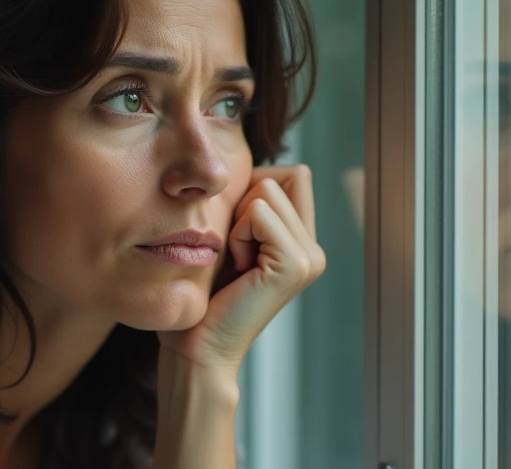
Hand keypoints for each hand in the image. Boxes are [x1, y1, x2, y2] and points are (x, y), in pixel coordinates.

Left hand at [157, 165, 326, 379]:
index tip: (236, 235)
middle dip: (245, 204)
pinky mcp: (294, 265)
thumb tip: (244, 165)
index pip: (292, 174)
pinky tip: (237, 267)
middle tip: (235, 252)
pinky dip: (238, 233)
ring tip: (236, 262)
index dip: (253, 189)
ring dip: (238, 220)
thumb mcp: (230, 236)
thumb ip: (250, 205)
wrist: (197, 345)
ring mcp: (309, 258)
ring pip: (268, 190)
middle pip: (281, 176)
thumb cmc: (203, 292)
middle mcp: (313, 249)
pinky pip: (260, 213)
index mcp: (301, 241)